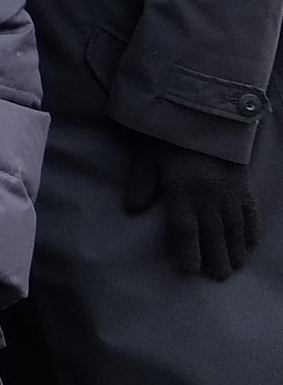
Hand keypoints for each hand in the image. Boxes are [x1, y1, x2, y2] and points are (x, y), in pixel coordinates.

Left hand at [122, 135, 260, 278]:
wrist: (202, 108)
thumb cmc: (167, 132)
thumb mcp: (146, 154)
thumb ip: (141, 181)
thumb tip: (132, 209)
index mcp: (181, 188)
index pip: (185, 229)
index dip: (188, 251)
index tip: (190, 269)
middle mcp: (208, 194)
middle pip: (214, 234)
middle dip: (216, 258)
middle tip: (218, 277)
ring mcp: (230, 189)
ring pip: (235, 227)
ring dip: (235, 249)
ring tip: (234, 267)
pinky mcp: (245, 182)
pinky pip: (251, 212)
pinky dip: (251, 230)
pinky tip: (250, 244)